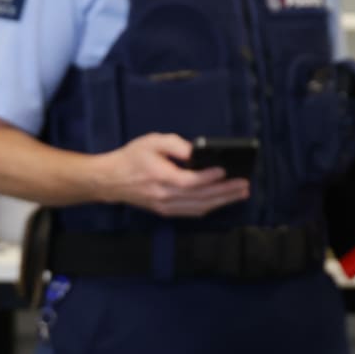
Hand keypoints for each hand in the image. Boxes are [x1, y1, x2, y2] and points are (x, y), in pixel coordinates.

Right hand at [99, 133, 249, 216]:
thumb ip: (175, 145)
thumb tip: (196, 152)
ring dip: (222, 201)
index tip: (225, 170)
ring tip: (240, 193)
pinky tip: (220, 201)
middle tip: (244, 184)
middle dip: (225, 191)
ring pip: (198, 207)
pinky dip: (208, 207)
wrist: (110, 180)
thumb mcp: (151, 141)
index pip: (189, 181)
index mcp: (159, 176)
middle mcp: (163, 195)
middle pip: (200, 197)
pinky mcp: (164, 211)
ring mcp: (164, 206)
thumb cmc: (131, 157)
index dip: (209, 177)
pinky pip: (191, 212)